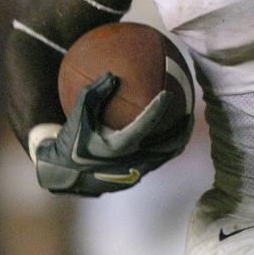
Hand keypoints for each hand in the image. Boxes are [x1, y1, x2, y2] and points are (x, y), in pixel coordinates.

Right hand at [34, 72, 191, 195]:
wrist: (63, 176)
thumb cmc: (70, 142)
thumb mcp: (77, 117)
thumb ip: (93, 95)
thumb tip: (112, 75)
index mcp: (116, 148)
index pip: (143, 127)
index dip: (157, 110)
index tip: (167, 93)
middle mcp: (129, 163)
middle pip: (167, 146)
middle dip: (182, 128)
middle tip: (190, 111)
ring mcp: (134, 173)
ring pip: (166, 156)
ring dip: (178, 139)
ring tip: (186, 123)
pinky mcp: (135, 179)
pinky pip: (158, 161)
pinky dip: (166, 147)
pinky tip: (168, 134)